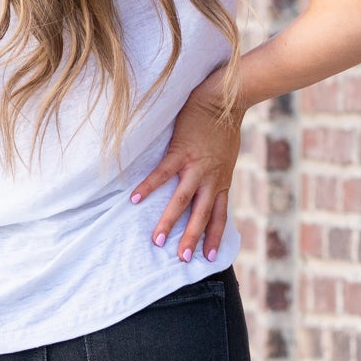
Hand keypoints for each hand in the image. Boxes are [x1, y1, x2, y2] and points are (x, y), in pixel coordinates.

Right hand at [129, 75, 241, 263]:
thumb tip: (209, 185)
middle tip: (182, 259)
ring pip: (183, 201)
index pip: (219, 216)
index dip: (214, 237)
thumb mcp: (226, 158)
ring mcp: (195, 167)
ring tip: (156, 240)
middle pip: (201, 215)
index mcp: (220, 181)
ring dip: (169, 221)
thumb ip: (217, 174)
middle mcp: (210, 179)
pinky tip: (134, 199)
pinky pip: (162, 174)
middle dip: (191, 238)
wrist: (224, 102)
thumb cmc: (224, 127)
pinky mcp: (181, 152)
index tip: (209, 257)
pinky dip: (148, 186)